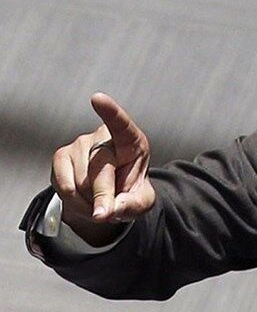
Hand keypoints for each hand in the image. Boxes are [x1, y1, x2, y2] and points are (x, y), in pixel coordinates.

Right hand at [51, 93, 155, 237]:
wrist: (111, 195)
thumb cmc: (131, 191)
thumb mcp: (141, 202)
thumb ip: (131, 205)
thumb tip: (105, 211)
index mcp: (131, 141)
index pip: (121, 124)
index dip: (110, 112)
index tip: (97, 98)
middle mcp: (103, 138)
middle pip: (100, 170)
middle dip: (103, 196)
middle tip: (107, 212)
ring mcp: (79, 145)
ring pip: (80, 182)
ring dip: (89, 202)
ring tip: (100, 200)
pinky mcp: (61, 157)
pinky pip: (64, 186)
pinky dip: (74, 202)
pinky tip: (84, 199)